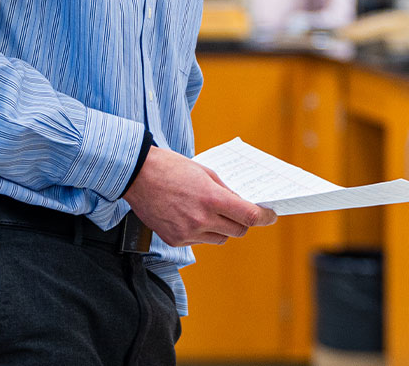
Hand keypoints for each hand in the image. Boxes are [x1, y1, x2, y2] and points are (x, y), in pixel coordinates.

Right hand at [122, 146, 276, 245]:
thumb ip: (224, 190)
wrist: (138, 176)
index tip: (270, 215)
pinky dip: (202, 231)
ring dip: (223, 228)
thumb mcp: (204, 172)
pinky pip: (200, 241)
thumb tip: (240, 204)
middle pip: (238, 231)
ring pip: (220, 238)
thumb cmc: (172, 168)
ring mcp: (188, 233)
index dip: (264, 217)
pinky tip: (191, 215)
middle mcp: (201, 220)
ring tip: (210, 211)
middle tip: (241, 212)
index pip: (248, 216)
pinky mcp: (175, 240)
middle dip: (243, 222)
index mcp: (211, 199)